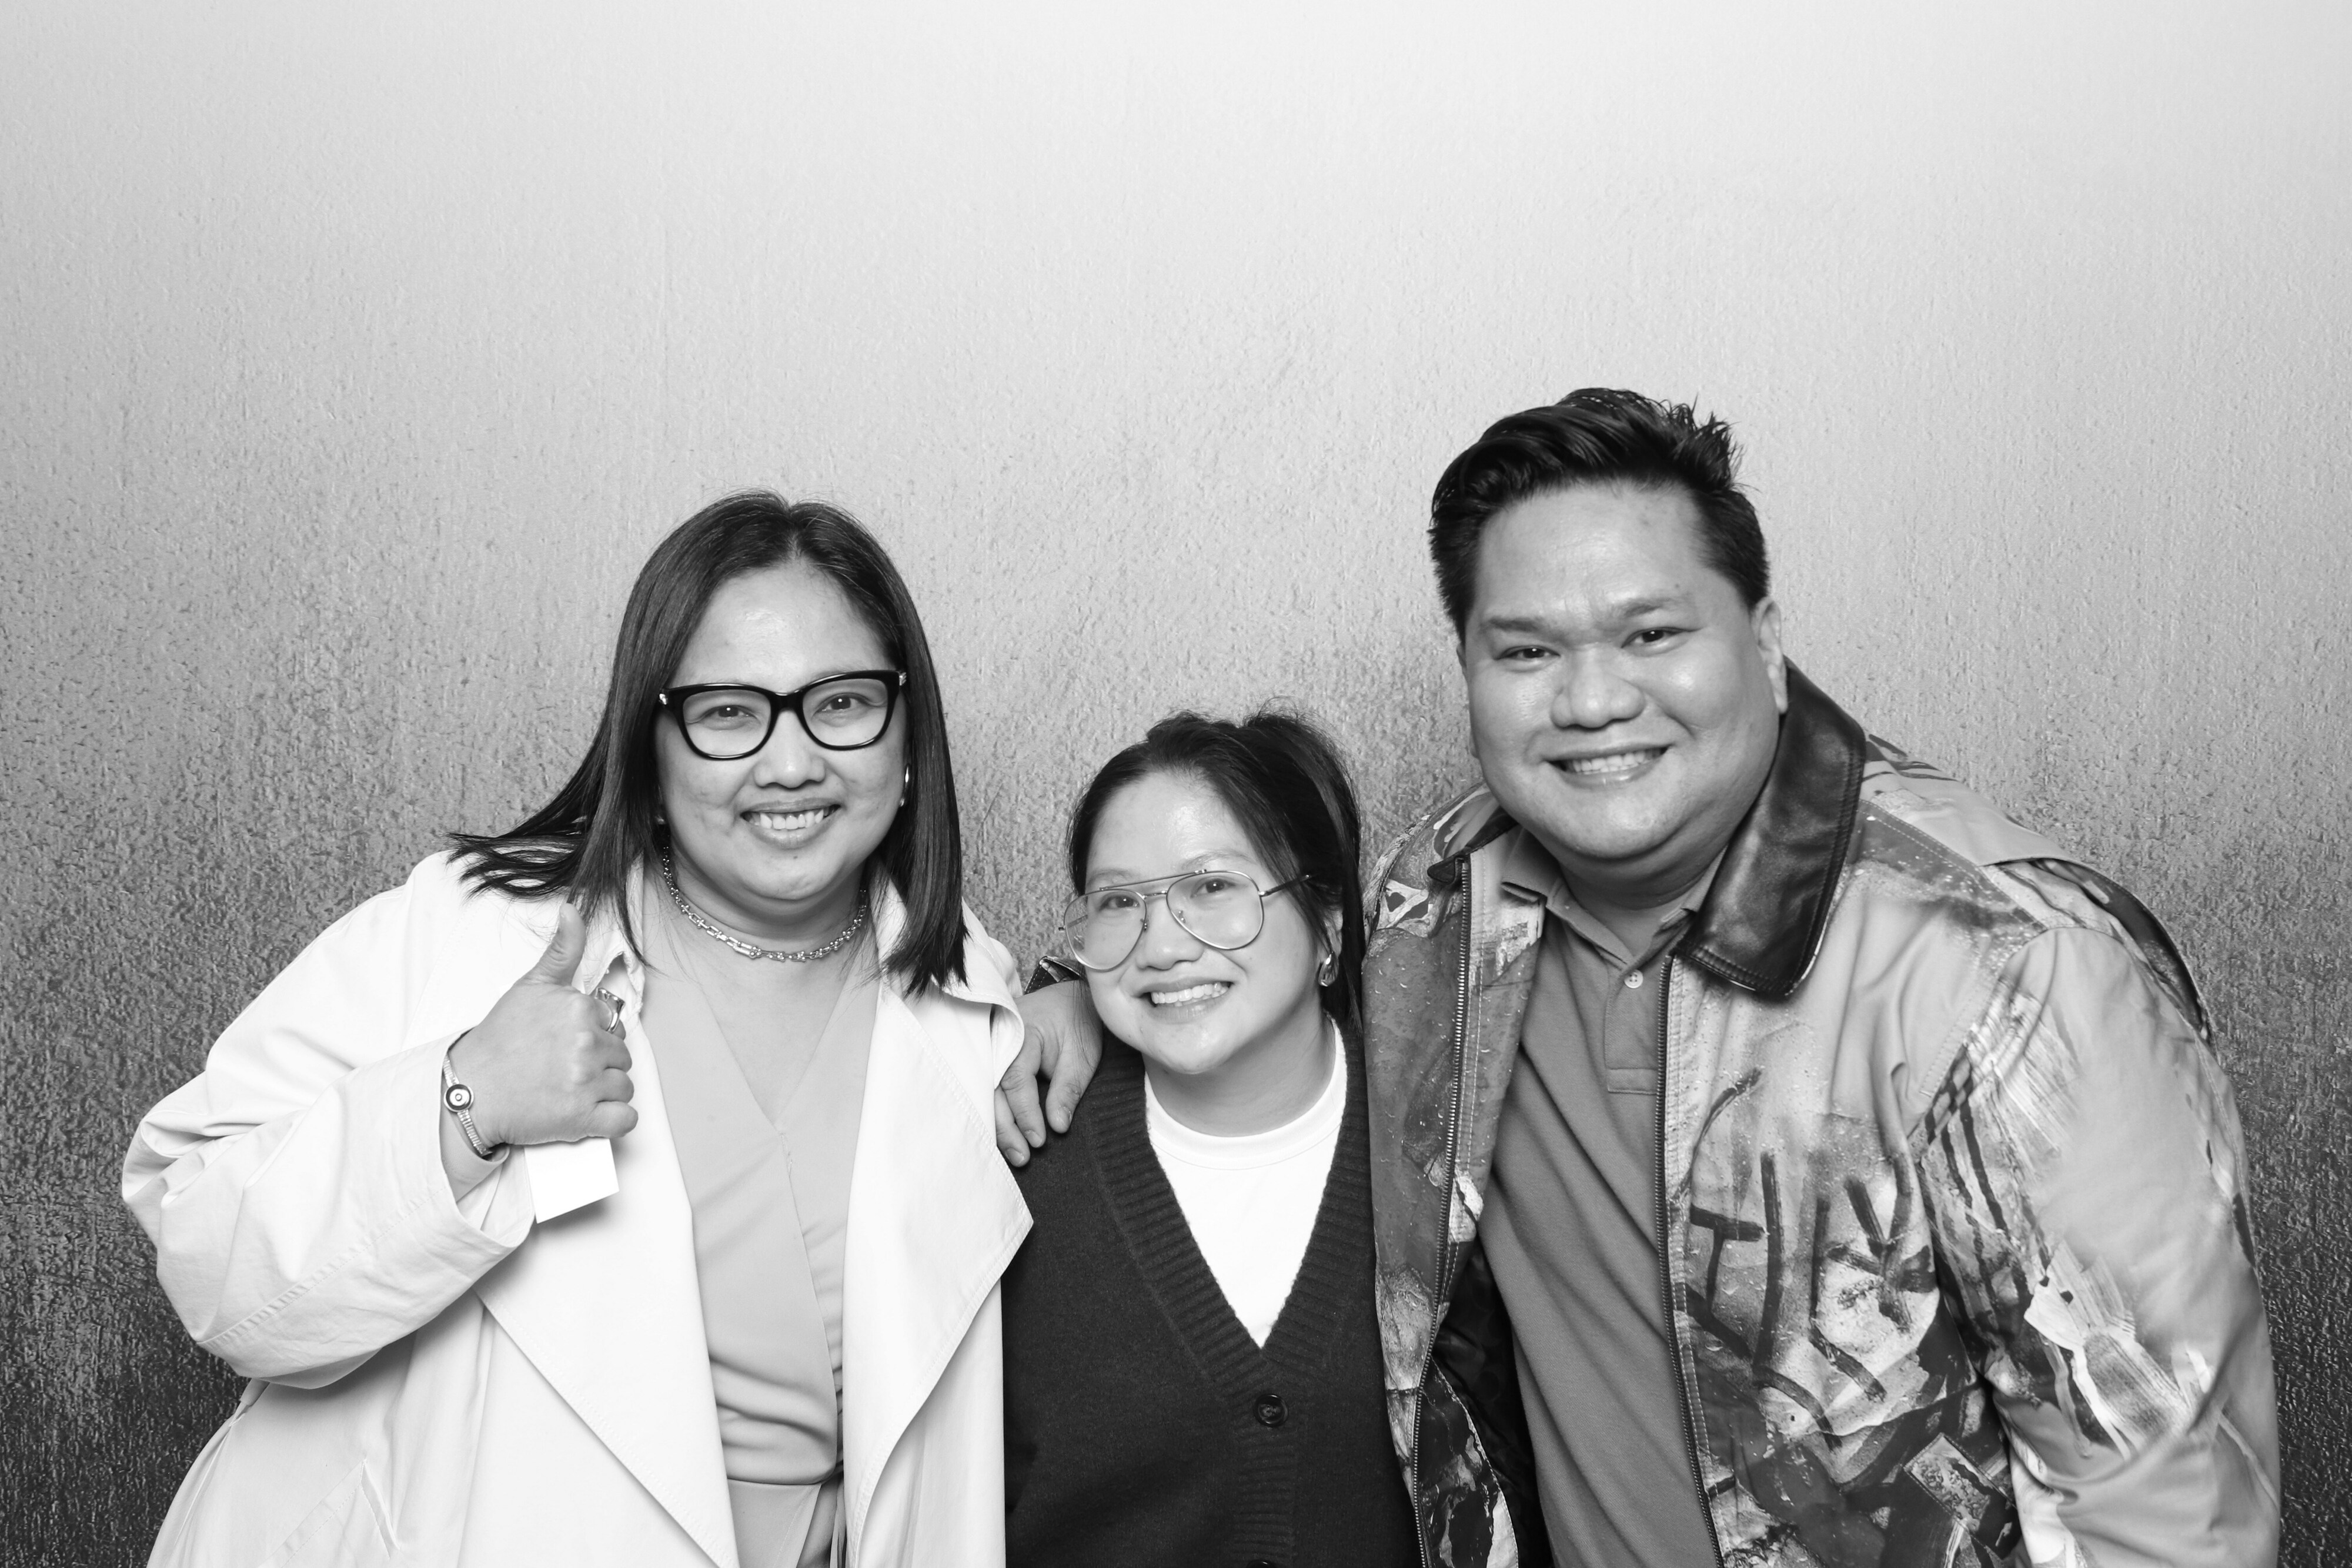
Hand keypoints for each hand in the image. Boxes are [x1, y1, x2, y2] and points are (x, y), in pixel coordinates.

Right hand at [450, 905, 637, 1147]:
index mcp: (579, 1010)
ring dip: (604, 1091)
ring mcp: (586, 1083)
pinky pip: (625, 1120)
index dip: (592, 1035)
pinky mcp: (584, 1119)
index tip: (566, 1044)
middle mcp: (586, 1044)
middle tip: (563, 1069)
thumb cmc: (498, 1042)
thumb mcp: (529, 987)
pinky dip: (613, 1121)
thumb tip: (573, 910)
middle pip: (621, 1056)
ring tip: (570, 1090)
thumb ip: (561, 950)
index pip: (612, 1024)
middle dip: (598, 1064)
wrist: (470, 1092)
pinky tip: (590, 1114)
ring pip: (625, 1086)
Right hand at [994, 981, 1102, 1166]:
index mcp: (1022, 1034)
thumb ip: (1067, 1090)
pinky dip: (994, 1112)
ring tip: (1015, 1155)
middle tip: (1023, 1157)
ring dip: (998, 1125)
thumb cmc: (1079, 1025)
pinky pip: (988, 1086)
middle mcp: (998, 1040)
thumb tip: (1057, 1127)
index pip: (1016, 1081)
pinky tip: (1003, 1136)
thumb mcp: (1082, 1057)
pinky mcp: (991, 1056)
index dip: (1025, 1114)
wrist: (1072, 999)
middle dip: (1006, 1128)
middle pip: (993, 1090)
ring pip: (986, 1091)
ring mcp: (990, 1046)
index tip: (1039, 1141)